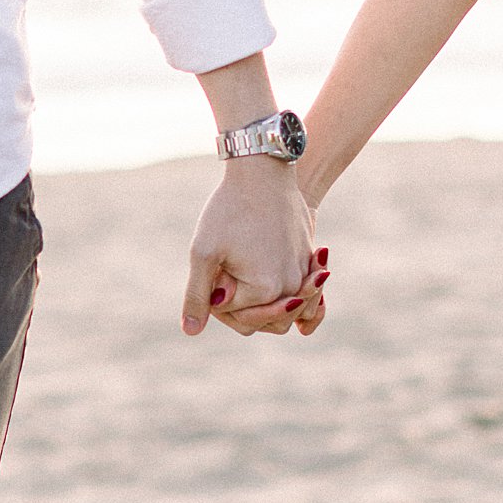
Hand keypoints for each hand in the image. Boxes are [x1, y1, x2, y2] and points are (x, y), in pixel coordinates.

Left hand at [182, 157, 315, 336]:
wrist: (263, 171)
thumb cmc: (230, 209)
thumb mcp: (205, 252)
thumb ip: (198, 295)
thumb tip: (191, 331)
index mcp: (266, 290)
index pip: (236, 317)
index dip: (216, 300)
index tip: (212, 270)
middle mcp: (293, 287)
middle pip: (264, 323)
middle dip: (243, 309)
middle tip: (226, 277)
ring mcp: (306, 274)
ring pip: (285, 312)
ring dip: (266, 306)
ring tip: (245, 281)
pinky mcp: (311, 260)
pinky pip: (303, 292)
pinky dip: (290, 295)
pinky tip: (274, 286)